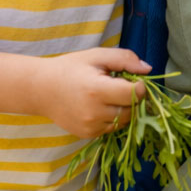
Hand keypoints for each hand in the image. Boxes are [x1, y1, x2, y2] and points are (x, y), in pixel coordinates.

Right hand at [33, 48, 151, 137]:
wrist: (42, 89)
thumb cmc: (72, 68)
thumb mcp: (98, 56)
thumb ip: (125, 59)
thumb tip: (148, 69)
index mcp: (97, 90)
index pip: (134, 94)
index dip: (140, 85)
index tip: (133, 78)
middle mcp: (94, 113)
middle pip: (132, 109)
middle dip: (134, 97)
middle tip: (122, 86)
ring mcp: (90, 127)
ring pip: (124, 121)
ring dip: (126, 109)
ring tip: (111, 95)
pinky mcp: (87, 135)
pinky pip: (112, 128)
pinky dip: (114, 118)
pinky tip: (103, 106)